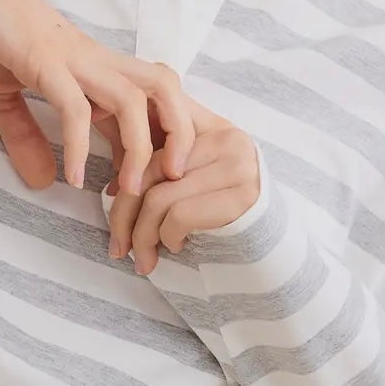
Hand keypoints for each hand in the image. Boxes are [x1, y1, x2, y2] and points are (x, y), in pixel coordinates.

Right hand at [0, 0, 194, 196]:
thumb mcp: (4, 97)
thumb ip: (25, 137)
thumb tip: (42, 182)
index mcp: (95, 68)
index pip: (151, 104)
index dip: (158, 146)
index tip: (140, 187)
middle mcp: (96, 62)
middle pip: (165, 90)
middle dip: (179, 137)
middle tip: (167, 184)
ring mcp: (74, 60)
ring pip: (133, 100)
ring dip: (138, 149)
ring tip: (126, 190)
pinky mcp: (45, 62)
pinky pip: (75, 108)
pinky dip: (80, 147)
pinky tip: (73, 178)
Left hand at [101, 99, 260, 274]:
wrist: (272, 251)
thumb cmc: (223, 219)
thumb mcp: (192, 184)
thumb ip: (161, 171)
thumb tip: (113, 188)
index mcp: (212, 127)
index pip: (152, 140)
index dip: (125, 174)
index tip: (113, 204)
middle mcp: (228, 139)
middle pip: (150, 170)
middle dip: (123, 214)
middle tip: (118, 247)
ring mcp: (238, 167)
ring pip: (159, 198)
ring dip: (142, 236)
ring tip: (143, 259)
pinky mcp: (242, 197)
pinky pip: (179, 216)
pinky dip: (167, 238)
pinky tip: (175, 247)